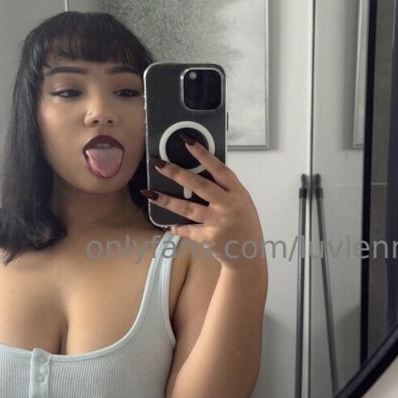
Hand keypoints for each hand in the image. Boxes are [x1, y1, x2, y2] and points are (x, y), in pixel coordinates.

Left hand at [142, 136, 265, 270]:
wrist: (248, 256)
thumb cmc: (245, 225)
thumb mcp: (242, 202)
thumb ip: (225, 189)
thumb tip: (201, 172)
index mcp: (238, 193)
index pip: (219, 169)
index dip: (203, 154)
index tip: (187, 141)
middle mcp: (228, 206)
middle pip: (199, 185)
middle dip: (177, 173)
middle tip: (159, 163)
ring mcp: (218, 223)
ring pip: (187, 208)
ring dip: (166, 200)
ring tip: (149, 193)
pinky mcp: (209, 238)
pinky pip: (187, 230)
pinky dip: (175, 227)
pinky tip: (164, 223)